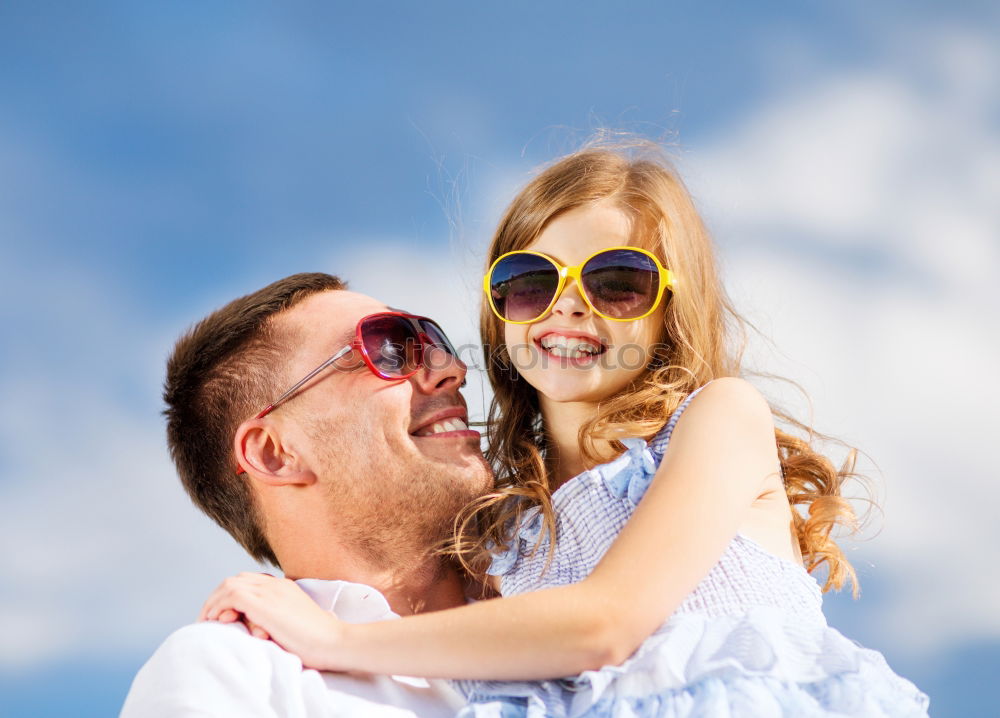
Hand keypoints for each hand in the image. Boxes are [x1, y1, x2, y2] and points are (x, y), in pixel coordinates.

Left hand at [199, 572, 346, 670]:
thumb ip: (277, 618)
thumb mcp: (294, 623)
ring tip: (208, 621)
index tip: (224, 615)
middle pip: (237, 579)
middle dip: (218, 597)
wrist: (333, 641)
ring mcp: (271, 591)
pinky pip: (232, 595)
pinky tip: (219, 620)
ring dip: (215, 602)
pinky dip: (220, 606)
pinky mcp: (265, 603)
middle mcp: (276, 584)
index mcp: (285, 587)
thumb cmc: (317, 640)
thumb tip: (259, 628)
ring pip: (230, 584)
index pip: (250, 581)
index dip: (232, 595)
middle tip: (209, 618)